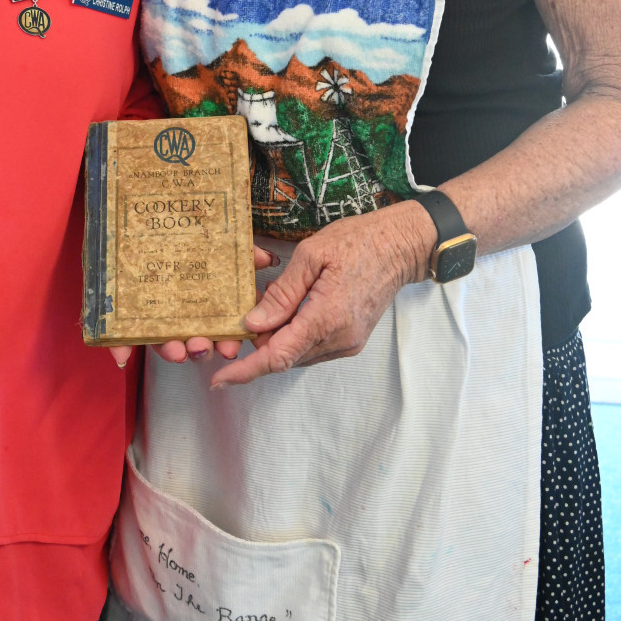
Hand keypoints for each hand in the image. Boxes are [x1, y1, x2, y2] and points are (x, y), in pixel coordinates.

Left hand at [108, 248, 275, 368]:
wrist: (125, 223)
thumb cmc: (169, 234)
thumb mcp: (211, 238)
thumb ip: (239, 251)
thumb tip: (264, 258)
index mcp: (201, 298)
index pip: (218, 325)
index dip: (226, 340)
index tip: (229, 348)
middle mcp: (179, 311)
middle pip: (192, 337)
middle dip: (200, 348)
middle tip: (201, 348)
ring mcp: (150, 316)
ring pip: (162, 340)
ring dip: (170, 350)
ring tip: (175, 350)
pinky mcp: (122, 320)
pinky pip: (120, 338)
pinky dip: (120, 347)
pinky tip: (121, 356)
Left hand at [209, 202, 434, 388]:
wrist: (401, 246)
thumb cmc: (358, 241)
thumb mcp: (312, 255)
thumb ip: (282, 294)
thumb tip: (253, 325)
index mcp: (327, 318)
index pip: (278, 356)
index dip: (246, 370)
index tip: (219, 379)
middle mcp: (339, 339)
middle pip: (285, 357)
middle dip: (259, 345)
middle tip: (242, 317)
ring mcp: (348, 343)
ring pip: (298, 354)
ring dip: (277, 339)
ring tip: (268, 305)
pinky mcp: (351, 341)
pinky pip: (312, 348)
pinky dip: (294, 336)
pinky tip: (289, 312)